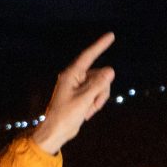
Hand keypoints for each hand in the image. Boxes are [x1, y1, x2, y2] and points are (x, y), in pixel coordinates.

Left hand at [29, 34, 116, 155]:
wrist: (56, 131)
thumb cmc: (65, 115)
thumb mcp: (84, 99)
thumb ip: (98, 84)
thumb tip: (110, 70)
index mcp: (71, 75)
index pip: (88, 56)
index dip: (100, 46)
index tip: (111, 35)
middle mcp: (75, 78)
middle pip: (99, 75)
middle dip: (101, 91)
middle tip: (92, 105)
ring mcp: (78, 86)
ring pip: (100, 85)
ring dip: (99, 99)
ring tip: (89, 111)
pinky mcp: (81, 95)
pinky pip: (97, 93)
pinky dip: (96, 102)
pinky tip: (87, 113)